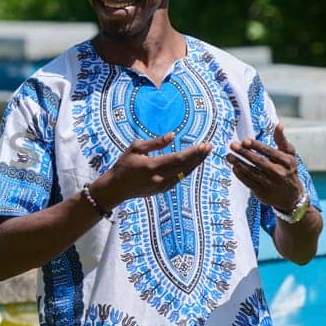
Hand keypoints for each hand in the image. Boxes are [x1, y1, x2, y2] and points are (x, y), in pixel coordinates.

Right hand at [96, 133, 212, 204]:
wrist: (116, 188)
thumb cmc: (124, 165)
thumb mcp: (135, 148)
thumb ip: (155, 143)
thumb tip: (173, 135)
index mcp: (152, 166)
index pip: (178, 158)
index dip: (193, 152)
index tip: (204, 145)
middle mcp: (160, 178)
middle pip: (185, 167)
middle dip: (198, 156)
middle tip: (209, 147)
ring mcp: (162, 186)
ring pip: (184, 174)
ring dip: (195, 163)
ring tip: (204, 153)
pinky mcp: (163, 190)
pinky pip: (179, 178)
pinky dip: (187, 170)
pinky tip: (193, 163)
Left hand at [227, 123, 304, 213]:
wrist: (291, 197)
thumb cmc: (288, 170)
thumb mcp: (289, 155)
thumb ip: (282, 140)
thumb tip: (279, 125)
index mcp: (288, 162)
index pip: (270, 152)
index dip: (257, 146)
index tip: (245, 141)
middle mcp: (280, 173)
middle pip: (260, 162)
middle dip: (245, 153)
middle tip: (232, 145)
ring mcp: (271, 185)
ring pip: (252, 172)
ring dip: (238, 163)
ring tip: (228, 156)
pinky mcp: (263, 194)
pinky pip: (249, 183)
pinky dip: (240, 175)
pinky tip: (234, 167)